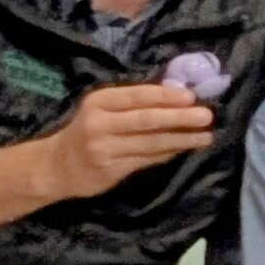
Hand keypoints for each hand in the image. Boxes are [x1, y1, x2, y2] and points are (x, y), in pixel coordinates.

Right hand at [31, 82, 218, 201]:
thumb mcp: (103, 109)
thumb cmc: (89, 130)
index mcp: (99, 102)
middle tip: (206, 116)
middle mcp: (99, 124)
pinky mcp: (111, 170)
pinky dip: (168, 153)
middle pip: (145, 119)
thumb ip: (134, 103)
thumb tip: (180, 95)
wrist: (57, 166)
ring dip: (181, 139)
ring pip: (150, 143)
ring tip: (206, 136)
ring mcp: (104, 149)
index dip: (165, 96)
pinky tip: (185, 148)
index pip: (136, 95)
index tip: (191, 96)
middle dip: (178, 117)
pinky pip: (147, 159)